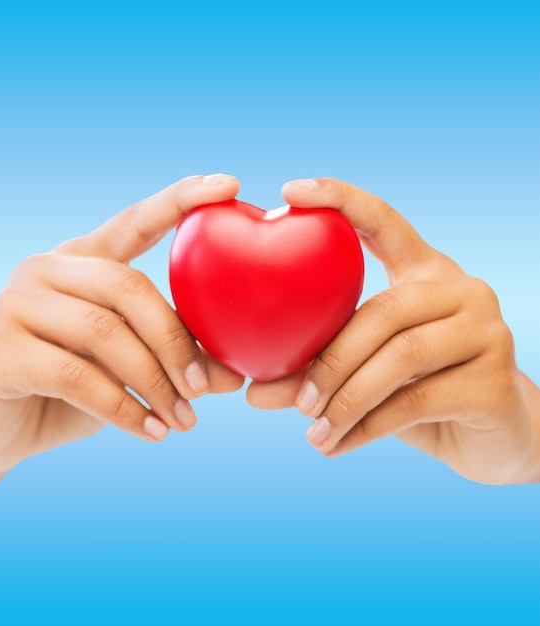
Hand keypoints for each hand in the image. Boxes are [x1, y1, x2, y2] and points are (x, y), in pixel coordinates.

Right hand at [0, 174, 244, 505]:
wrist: (1, 430)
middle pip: (129, 287)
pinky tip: (151, 433)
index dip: (179, 200)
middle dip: (176, 343)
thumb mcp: (132, 369)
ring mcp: (15, 303)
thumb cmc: (75, 390)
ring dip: (154, 383)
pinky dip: (123, 409)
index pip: (134, 220)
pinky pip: (77, 377)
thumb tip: (232, 376)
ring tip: (184, 421)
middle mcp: (46, 269)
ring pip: (106, 333)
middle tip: (204, 388)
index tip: (229, 184)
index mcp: (83, 260)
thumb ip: (177, 362)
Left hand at [247, 178, 539, 484]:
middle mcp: (461, 290)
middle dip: (330, 360)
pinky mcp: (495, 381)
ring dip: (345, 400)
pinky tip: (337, 445)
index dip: (340, 199)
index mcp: (426, 272)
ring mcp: (486, 331)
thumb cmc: (420, 393)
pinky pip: (415, 402)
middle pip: (382, 310)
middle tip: (295, 400)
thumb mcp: (367, 374)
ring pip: (399, 357)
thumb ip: (316, 373)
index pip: (383, 220)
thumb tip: (252, 393)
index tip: (289, 190)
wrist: (496, 436)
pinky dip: (367, 427)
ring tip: (313, 432)